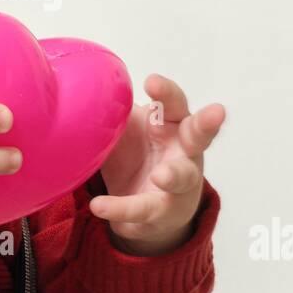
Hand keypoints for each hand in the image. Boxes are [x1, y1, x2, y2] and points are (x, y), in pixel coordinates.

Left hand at [92, 74, 224, 255]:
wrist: (147, 205)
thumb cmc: (138, 152)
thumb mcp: (125, 130)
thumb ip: (111, 115)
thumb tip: (76, 95)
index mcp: (172, 123)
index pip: (173, 103)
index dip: (166, 92)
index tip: (151, 82)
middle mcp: (184, 150)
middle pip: (199, 134)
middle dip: (207, 123)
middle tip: (216, 112)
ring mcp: (180, 182)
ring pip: (183, 177)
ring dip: (174, 175)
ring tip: (160, 175)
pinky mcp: (164, 210)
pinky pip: (143, 209)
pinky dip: (120, 208)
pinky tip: (99, 206)